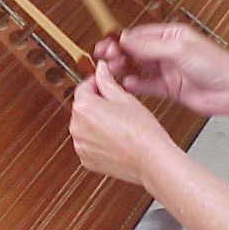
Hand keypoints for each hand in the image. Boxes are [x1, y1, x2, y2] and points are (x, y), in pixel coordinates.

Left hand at [69, 61, 175, 185]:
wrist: (152, 161)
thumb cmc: (142, 131)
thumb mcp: (125, 98)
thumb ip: (107, 81)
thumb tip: (100, 69)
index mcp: (83, 107)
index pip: (83, 87)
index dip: (96, 83)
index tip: (104, 83)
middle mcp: (77, 127)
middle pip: (82, 107)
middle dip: (96, 104)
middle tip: (117, 106)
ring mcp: (80, 145)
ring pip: (85, 126)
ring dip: (96, 123)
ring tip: (119, 125)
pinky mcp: (86, 159)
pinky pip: (88, 144)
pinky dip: (97, 140)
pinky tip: (115, 139)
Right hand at [93, 23, 228, 115]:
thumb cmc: (216, 65)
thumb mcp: (178, 49)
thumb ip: (149, 45)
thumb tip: (126, 39)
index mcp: (171, 35)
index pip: (139, 35)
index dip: (121, 39)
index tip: (107, 44)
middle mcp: (167, 51)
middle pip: (135, 51)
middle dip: (119, 53)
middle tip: (105, 57)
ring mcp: (168, 70)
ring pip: (138, 67)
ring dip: (124, 68)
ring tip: (112, 70)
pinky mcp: (169, 88)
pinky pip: (146, 85)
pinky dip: (135, 84)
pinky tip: (127, 84)